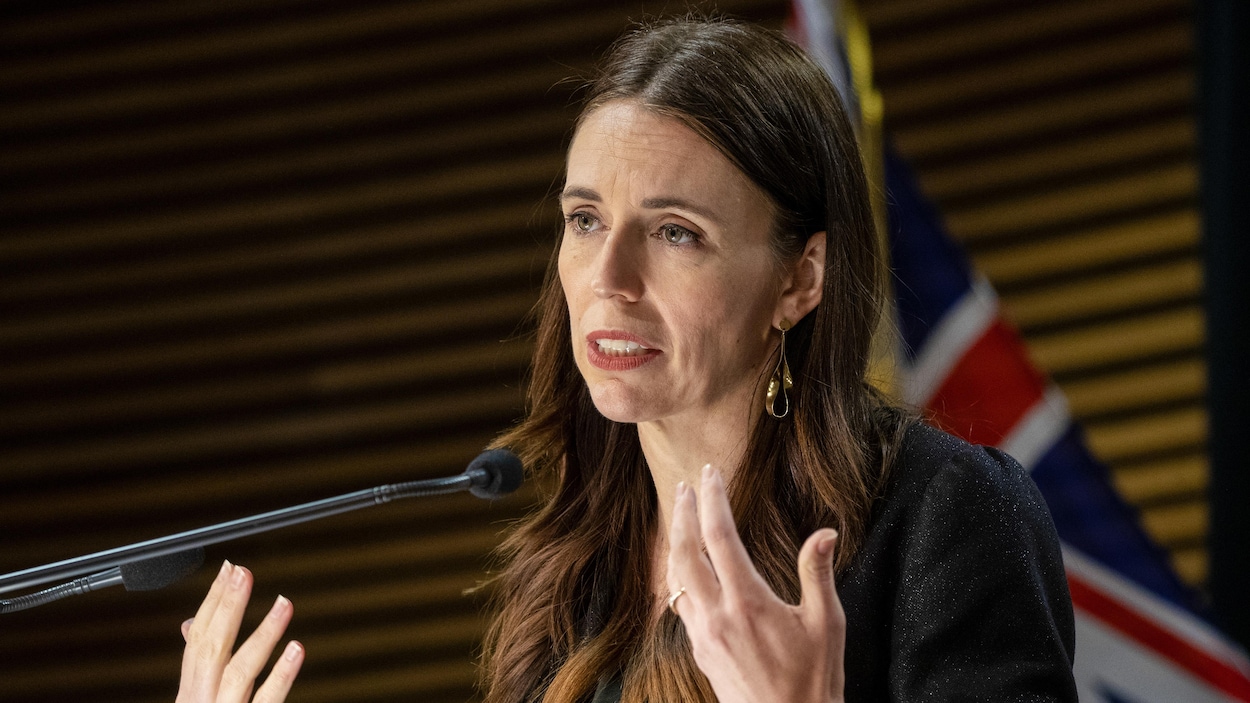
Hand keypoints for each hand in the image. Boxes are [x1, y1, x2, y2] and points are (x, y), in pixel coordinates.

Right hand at [177, 561, 303, 702]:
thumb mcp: (196, 697)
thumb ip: (199, 666)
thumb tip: (189, 625)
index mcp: (191, 692)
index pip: (198, 639)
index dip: (213, 602)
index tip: (229, 570)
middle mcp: (203, 701)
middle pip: (212, 649)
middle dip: (228, 607)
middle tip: (244, 573)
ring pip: (240, 670)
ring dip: (263, 633)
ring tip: (283, 603)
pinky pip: (265, 701)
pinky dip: (280, 675)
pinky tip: (295, 649)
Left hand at [667, 464, 844, 702]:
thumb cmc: (814, 680)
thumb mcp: (826, 623)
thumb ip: (818, 573)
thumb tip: (825, 532)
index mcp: (749, 603)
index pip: (720, 537)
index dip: (713, 500)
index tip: (710, 473)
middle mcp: (717, 616)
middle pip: (684, 552)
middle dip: (682, 513)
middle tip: (685, 487)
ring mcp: (703, 635)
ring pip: (675, 577)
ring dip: (676, 541)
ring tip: (681, 516)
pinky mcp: (699, 651)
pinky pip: (680, 602)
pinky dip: (679, 574)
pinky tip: (688, 565)